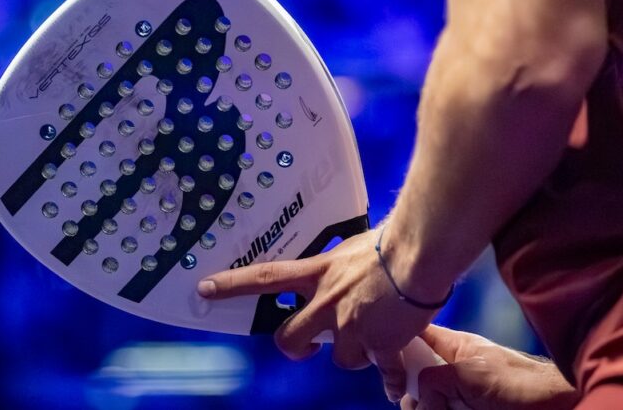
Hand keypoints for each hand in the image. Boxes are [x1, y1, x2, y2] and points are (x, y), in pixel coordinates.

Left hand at [198, 227, 436, 396]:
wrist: (417, 255)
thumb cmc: (392, 241)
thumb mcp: (352, 247)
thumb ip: (340, 263)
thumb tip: (344, 264)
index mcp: (318, 272)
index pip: (265, 278)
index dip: (232, 284)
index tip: (204, 288)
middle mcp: (327, 302)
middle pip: (290, 337)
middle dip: (295, 348)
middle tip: (306, 348)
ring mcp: (350, 325)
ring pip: (340, 358)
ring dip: (354, 353)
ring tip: (374, 338)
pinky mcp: (378, 343)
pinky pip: (381, 371)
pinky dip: (389, 377)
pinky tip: (394, 381)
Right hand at [400, 326, 578, 409]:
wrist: (550, 405)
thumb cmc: (515, 382)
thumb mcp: (467, 373)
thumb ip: (434, 377)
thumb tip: (416, 395)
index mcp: (453, 347)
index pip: (417, 337)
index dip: (400, 344)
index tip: (386, 359)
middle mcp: (453, 370)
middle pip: (416, 378)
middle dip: (411, 394)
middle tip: (413, 403)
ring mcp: (459, 394)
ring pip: (428, 402)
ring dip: (425, 407)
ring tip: (431, 409)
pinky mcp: (466, 409)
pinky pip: (441, 409)